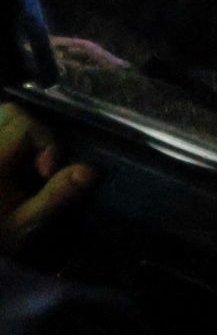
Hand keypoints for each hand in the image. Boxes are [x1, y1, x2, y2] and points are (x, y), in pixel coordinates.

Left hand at [0, 102, 94, 253]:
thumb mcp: (25, 223)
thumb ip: (56, 194)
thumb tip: (90, 171)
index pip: (24, 124)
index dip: (46, 141)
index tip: (47, 172)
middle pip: (11, 111)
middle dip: (34, 130)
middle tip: (39, 162)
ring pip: (0, 115)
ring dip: (20, 129)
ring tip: (28, 158)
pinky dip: (8, 134)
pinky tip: (14, 158)